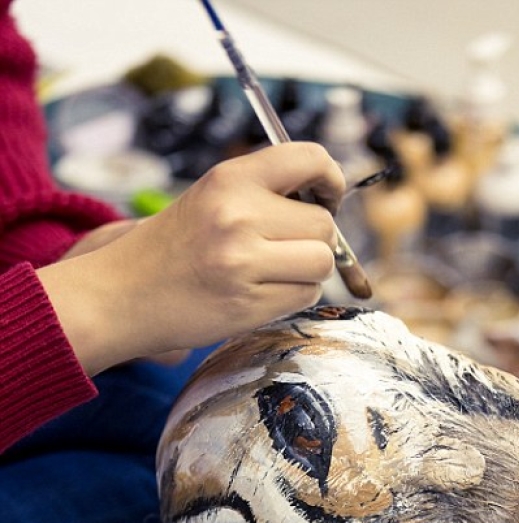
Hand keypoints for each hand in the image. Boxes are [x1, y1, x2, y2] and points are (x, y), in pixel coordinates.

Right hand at [38, 142, 345, 374]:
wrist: (122, 294)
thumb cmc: (174, 248)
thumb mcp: (212, 198)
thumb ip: (264, 193)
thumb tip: (329, 202)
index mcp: (230, 178)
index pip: (310, 158)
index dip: (331, 179)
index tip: (327, 196)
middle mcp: (238, 215)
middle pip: (323, 225)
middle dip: (313, 240)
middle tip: (283, 249)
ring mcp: (243, 262)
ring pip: (321, 263)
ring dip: (306, 272)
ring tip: (270, 273)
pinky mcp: (249, 304)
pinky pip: (305, 296)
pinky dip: (293, 297)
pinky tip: (260, 294)